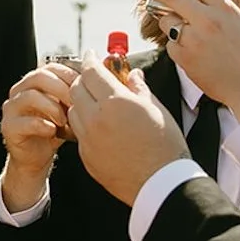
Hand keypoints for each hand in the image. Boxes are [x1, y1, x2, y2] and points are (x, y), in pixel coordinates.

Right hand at [0, 63, 76, 208]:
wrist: (37, 157)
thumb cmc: (56, 130)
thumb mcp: (69, 109)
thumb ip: (78, 95)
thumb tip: (103, 81)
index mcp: (35, 82)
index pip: (51, 67)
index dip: (69, 75)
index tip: (85, 88)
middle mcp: (20, 90)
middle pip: (39, 76)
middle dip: (61, 89)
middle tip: (77, 103)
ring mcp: (12, 108)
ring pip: (30, 96)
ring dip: (52, 107)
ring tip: (65, 120)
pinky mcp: (8, 127)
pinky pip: (24, 122)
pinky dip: (42, 125)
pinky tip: (53, 131)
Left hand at [65, 53, 186, 204]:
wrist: (161, 186)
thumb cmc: (166, 147)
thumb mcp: (156, 110)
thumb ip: (139, 88)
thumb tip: (132, 74)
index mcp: (115, 103)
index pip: (92, 72)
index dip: (91, 60)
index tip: (92, 55)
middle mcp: (96, 119)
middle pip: (76, 89)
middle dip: (84, 80)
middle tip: (95, 78)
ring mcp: (89, 140)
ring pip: (74, 111)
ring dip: (82, 102)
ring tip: (98, 103)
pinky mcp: (87, 158)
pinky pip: (79, 134)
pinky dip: (86, 125)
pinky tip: (102, 127)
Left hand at [143, 0, 239, 120]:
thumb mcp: (238, 22)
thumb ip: (216, 8)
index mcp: (224, 7)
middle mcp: (208, 19)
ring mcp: (194, 39)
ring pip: (167, 22)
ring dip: (169, 24)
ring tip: (185, 35)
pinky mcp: (185, 57)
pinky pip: (171, 45)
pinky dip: (177, 47)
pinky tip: (193, 56)